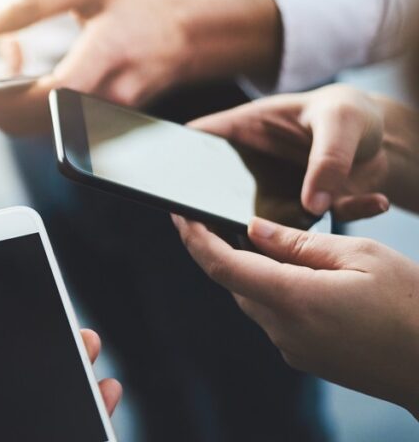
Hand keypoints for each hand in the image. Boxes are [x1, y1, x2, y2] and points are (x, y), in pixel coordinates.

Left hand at [0, 0, 280, 107]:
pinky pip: (44, 128)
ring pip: (35, 129)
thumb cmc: (133, 7)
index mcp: (111, 53)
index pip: (56, 89)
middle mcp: (108, 94)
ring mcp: (102, 117)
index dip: (9, 92)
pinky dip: (12, 111)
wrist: (182, 40)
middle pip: (35, 118)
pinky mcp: (92, 125)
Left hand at [173, 215, 418, 417]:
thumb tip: (253, 229)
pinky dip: (275, 291)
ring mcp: (294, 349)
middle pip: (235, 282)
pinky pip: (276, 318)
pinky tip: (299, 275)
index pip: (222, 266)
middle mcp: (284, 329)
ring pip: (254, 300)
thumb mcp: (361, 256)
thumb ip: (300, 243)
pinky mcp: (307, 359)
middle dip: (223, 250)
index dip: (194, 239)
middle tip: (220, 217)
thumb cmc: (413, 307)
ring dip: (253, 271)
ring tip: (267, 241)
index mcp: (293, 299)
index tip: (179, 215)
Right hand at [190, 85, 389, 218]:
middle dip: (216, 212)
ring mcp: (280, 191)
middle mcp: (256, 166)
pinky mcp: (313, 209)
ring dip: (280, 232)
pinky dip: (349, 215)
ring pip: (262, 222)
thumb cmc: (350, 113)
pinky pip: (323, 224)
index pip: (200, 142)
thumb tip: (310, 206)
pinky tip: (377, 200)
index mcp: (247, 129)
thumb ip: (326, 160)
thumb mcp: (340, 121)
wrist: (386, 136)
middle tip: (221, 229)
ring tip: (307, 219)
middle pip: (218, 191)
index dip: (178, 161)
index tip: (171, 187)